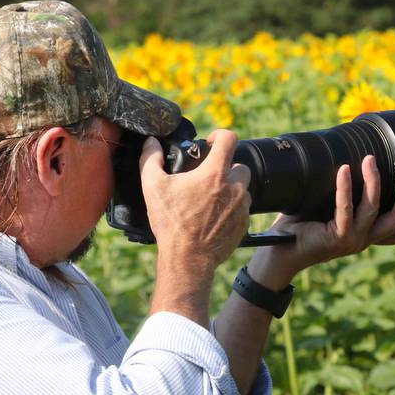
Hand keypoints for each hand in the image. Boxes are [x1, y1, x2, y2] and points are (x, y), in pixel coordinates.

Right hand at [139, 130, 250, 271]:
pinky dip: (231, 210)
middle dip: (226, 168)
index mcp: (215, 173)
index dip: (219, 136)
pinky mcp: (244, 224)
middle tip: (208, 179)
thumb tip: (150, 143)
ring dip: (230, 190)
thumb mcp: (153, 188)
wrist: (188, 258)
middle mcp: (234, 187)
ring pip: (243, 189)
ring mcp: (242, 207)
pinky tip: (213, 218)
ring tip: (210, 201)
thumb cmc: (171, 223)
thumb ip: (150, 160)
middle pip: (239, 165)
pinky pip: (242, 210)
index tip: (211, 143)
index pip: (229, 138)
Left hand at [249, 155, 394, 287]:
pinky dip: (346, 188)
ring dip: (374, 183)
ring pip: (372, 210)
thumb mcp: (323, 209)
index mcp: (363, 236)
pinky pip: (345, 209)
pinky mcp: (335, 237)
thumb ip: (338, 193)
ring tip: (370, 160)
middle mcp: (361, 240)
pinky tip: (346, 170)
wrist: (278, 254)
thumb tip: (341, 159)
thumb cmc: (298, 228)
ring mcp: (350, 241)